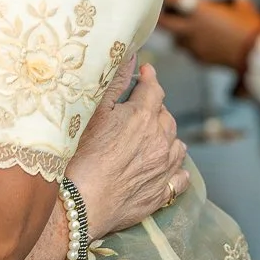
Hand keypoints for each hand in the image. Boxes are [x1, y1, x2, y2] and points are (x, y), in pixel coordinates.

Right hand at [66, 63, 188, 237]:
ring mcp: (165, 168)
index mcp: (143, 116)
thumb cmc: (79, 155)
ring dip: (167, 137)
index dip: (149, 78)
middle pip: (166, 116)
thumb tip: (131, 56)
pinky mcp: (162, 192)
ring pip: (177, 144)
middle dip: (155, 109)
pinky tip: (165, 167)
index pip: (154, 89)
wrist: (80, 203)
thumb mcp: (92, 112)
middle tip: (138, 109)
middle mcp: (161, 140)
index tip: (145, 73)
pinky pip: (180, 177)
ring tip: (151, 138)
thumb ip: (115, 82)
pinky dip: (175, 169)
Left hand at [157, 0, 259, 69]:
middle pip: (163, 23)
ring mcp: (195, 46)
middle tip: (165, 12)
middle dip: (162, 17)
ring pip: (176, 39)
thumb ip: (231, 1)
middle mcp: (192, 29)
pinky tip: (204, 42)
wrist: (259, 55)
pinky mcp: (200, 59)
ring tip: (189, 28)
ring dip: (179, 34)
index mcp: (200, 11)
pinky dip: (193, 46)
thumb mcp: (243, 6)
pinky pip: (190, 50)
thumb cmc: (252, 27)